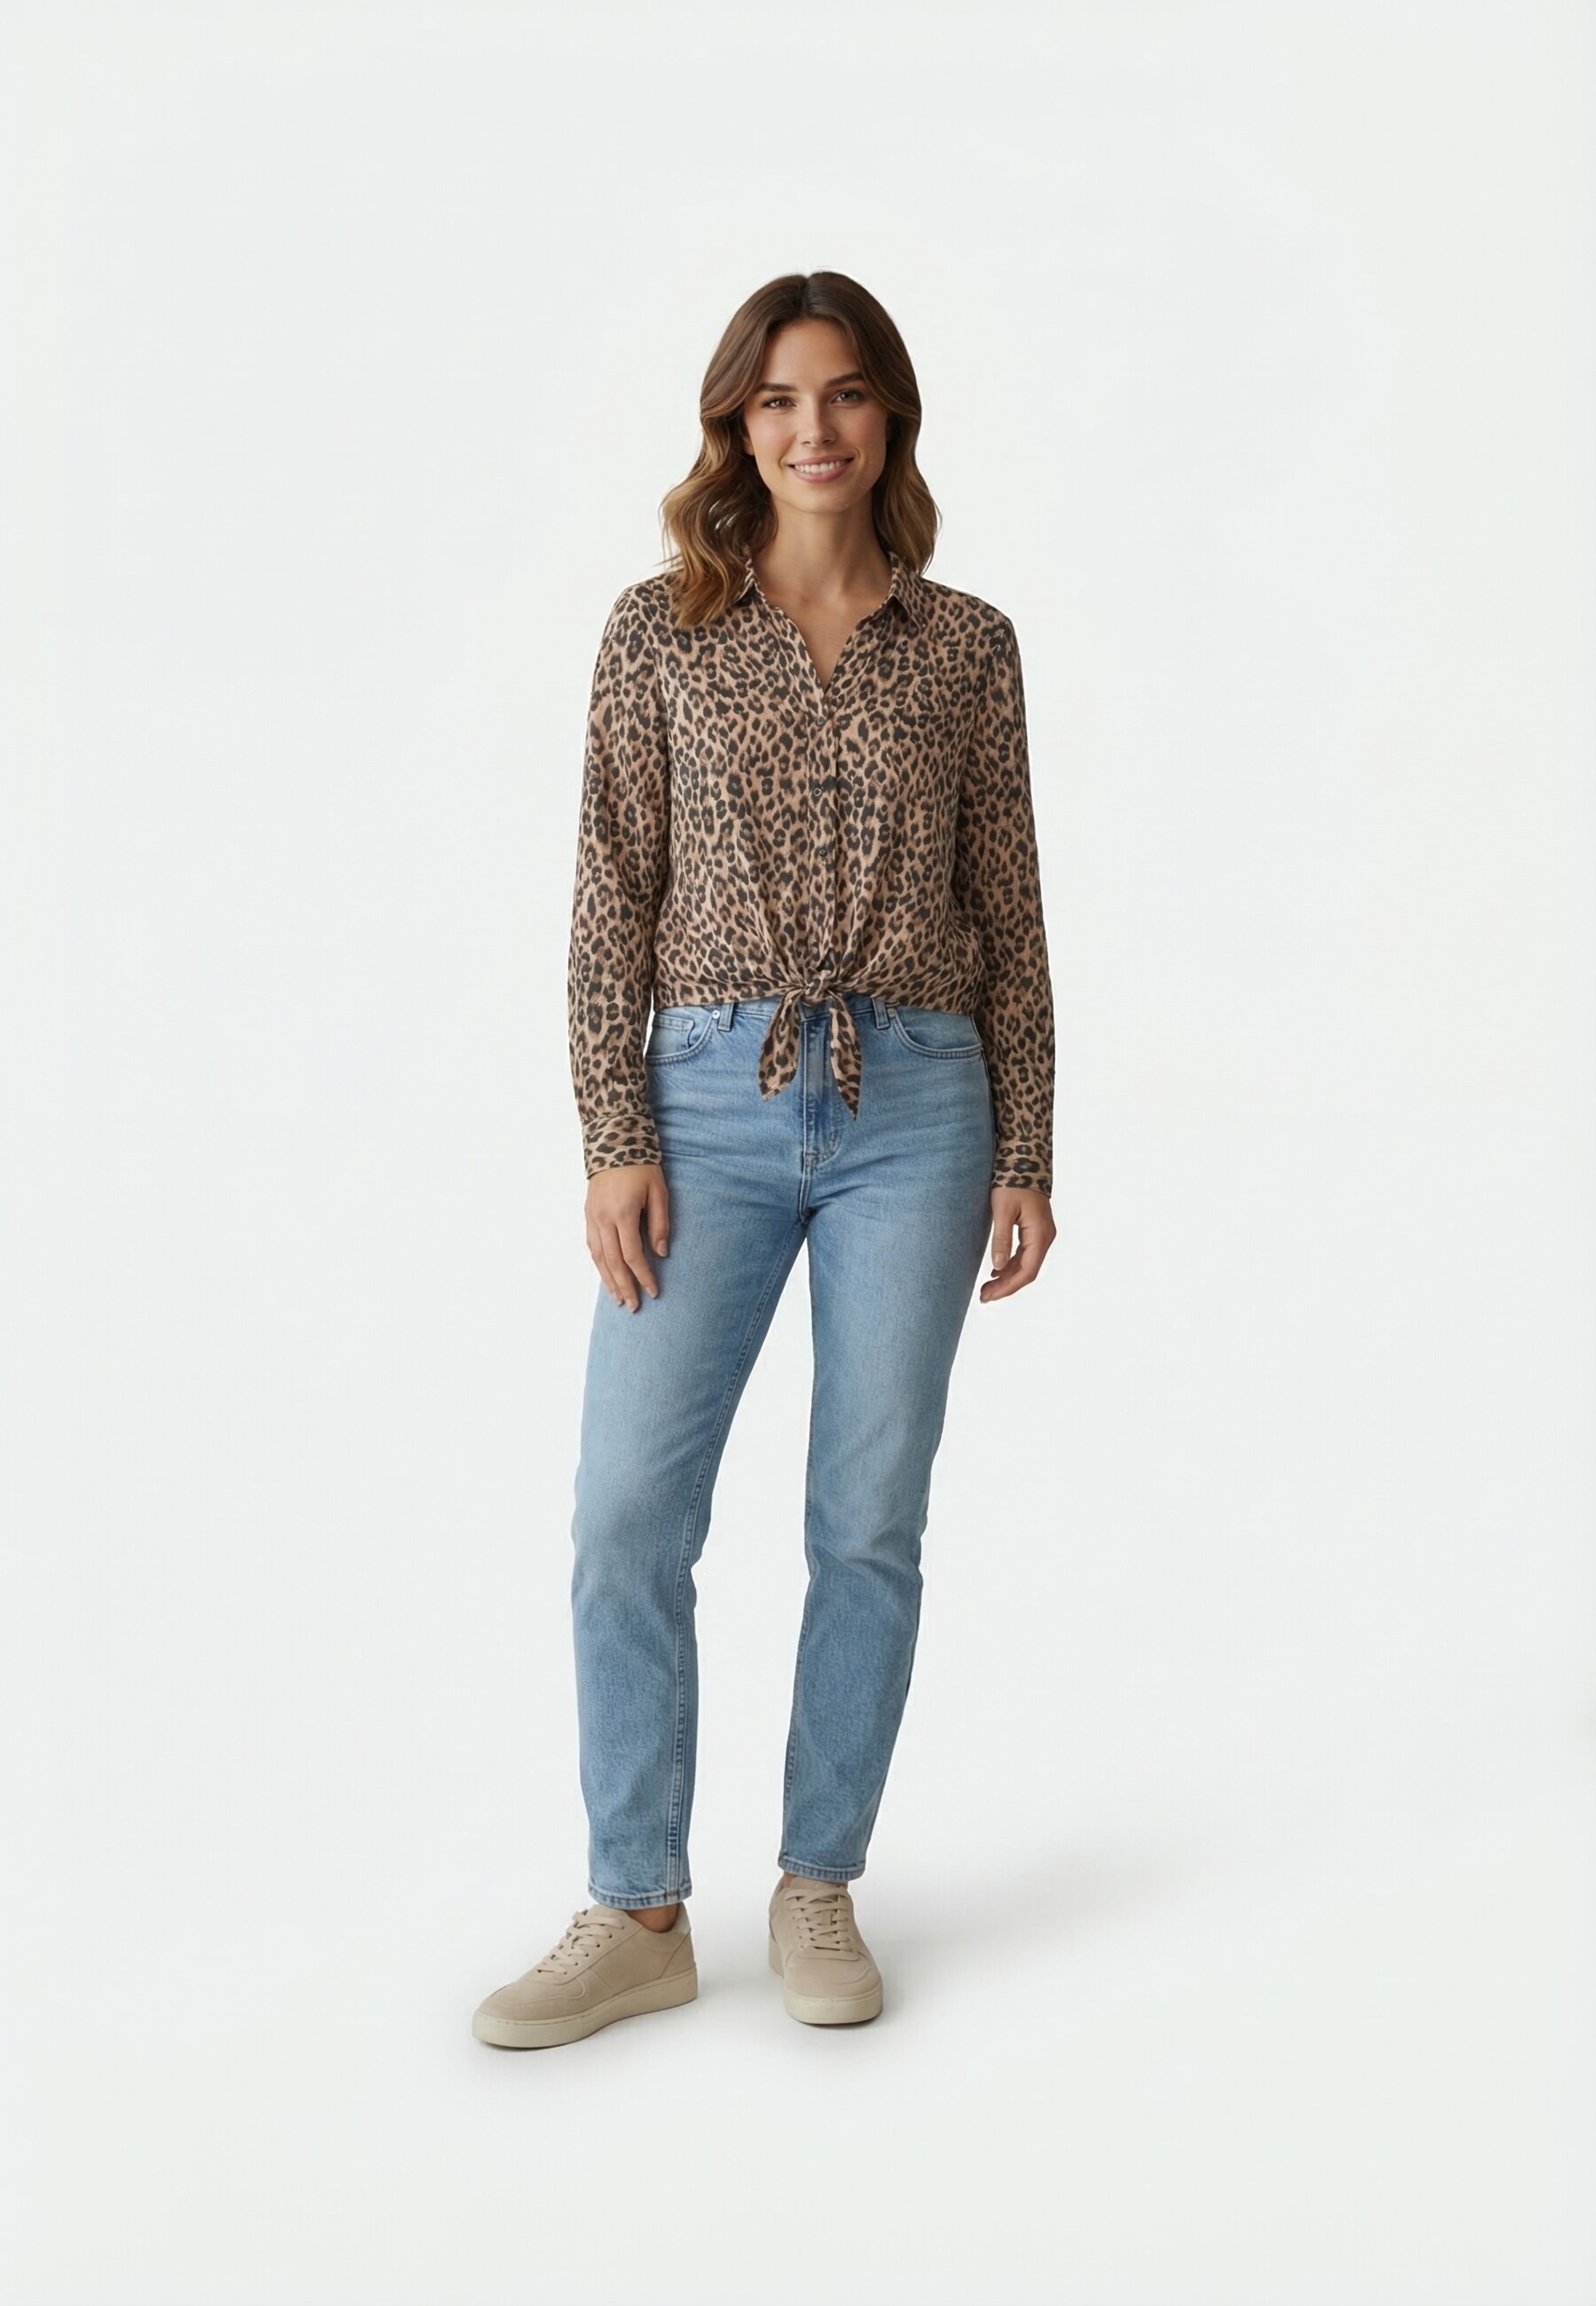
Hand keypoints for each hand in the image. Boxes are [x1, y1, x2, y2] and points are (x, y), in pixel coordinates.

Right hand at [585, 1163, 669, 1311]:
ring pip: (599, 1257)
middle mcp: (603, 1219)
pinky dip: (599, 1264)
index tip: (654, 1291)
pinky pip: (592, 1246)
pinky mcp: (588, 1214)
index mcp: (623, 1214)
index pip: (633, 1255)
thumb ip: (660, 1224)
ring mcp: (592, 1217)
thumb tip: (660, 1254)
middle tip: (633, 1306)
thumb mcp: (659, 1192)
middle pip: (613, 1262)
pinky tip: (606, 1276)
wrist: (613, 1142)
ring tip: (618, 1298)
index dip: (643, 1276)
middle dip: (624, 1286)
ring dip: (609, 1280)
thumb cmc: (641, 1166)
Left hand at [979, 1187, 1055, 1301]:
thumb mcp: (1003, 1210)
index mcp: (1040, 1235)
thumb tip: (997, 1267)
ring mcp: (1042, 1233)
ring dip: (1008, 1277)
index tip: (989, 1296)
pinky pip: (1026, 1254)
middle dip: (1006, 1286)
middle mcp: (1045, 1237)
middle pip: (1027, 1271)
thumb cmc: (1013, 1181)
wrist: (1025, 1159)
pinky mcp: (1035, 1229)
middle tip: (984, 1296)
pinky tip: (996, 1271)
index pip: (1026, 1272)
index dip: (1007, 1287)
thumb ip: (1002, 1239)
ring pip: (1026, 1264)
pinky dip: (1011, 1265)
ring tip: (987, 1287)